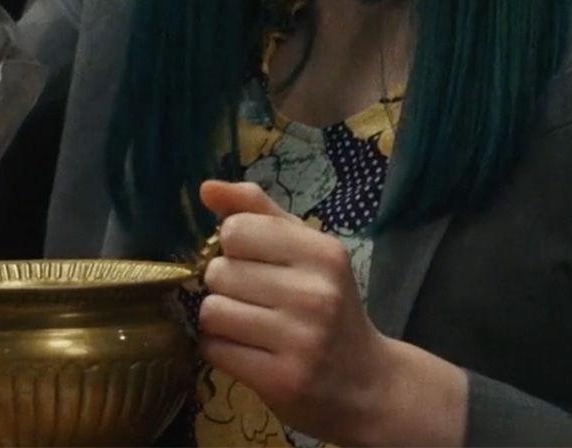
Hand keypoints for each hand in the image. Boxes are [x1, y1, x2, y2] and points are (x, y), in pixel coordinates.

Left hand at [198, 180, 465, 446]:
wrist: (366, 383)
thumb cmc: (330, 305)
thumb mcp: (306, 248)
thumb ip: (258, 211)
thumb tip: (206, 188)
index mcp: (322, 253)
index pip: (237, 230)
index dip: (234, 246)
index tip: (254, 261)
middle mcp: (314, 293)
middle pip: (218, 272)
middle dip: (225, 284)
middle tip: (253, 297)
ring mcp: (299, 339)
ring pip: (211, 311)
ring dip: (219, 318)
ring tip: (247, 324)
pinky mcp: (281, 380)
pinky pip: (213, 349)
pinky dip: (219, 348)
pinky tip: (246, 349)